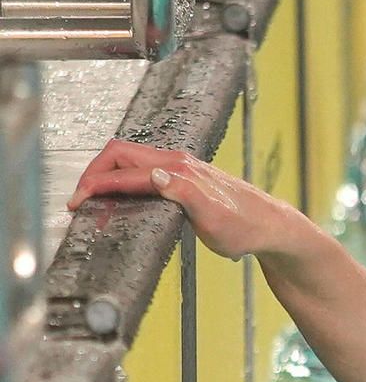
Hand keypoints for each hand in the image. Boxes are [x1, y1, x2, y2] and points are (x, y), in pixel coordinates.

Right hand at [67, 140, 316, 261]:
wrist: (270, 226)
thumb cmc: (245, 226)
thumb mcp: (213, 216)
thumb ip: (183, 193)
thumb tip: (155, 175)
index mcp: (178, 171)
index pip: (124, 171)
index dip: (96, 185)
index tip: (78, 203)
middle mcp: (176, 163)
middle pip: (120, 154)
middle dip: (93, 172)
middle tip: (78, 198)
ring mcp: (179, 168)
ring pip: (130, 160)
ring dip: (106, 174)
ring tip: (91, 197)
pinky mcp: (183, 177)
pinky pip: (142, 169)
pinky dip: (122, 178)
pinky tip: (119, 196)